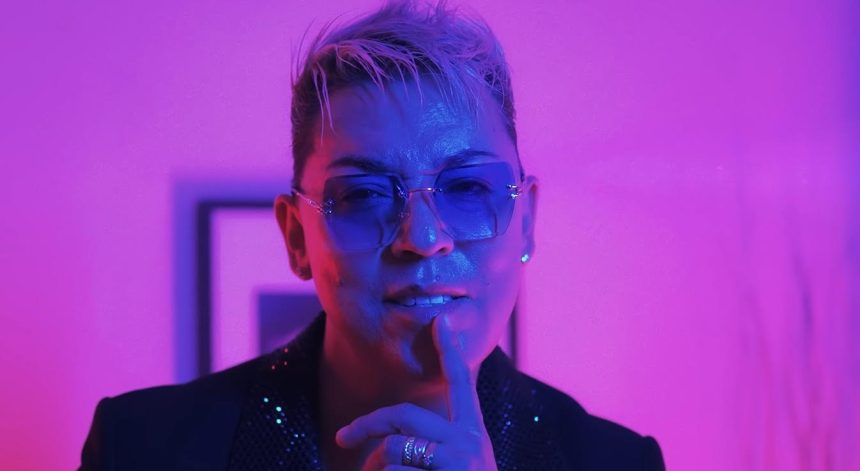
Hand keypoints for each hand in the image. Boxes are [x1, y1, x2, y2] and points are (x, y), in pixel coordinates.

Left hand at [335, 314, 497, 469]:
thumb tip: (388, 442)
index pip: (461, 383)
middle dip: (365, 425)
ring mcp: (459, 461)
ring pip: (391, 451)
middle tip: (341, 437)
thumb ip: (435, 449)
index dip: (450, 350)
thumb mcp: (460, 468)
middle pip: (402, 415)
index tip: (441, 318)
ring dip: (373, 470)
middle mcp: (469, 442)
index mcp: (473, 434)